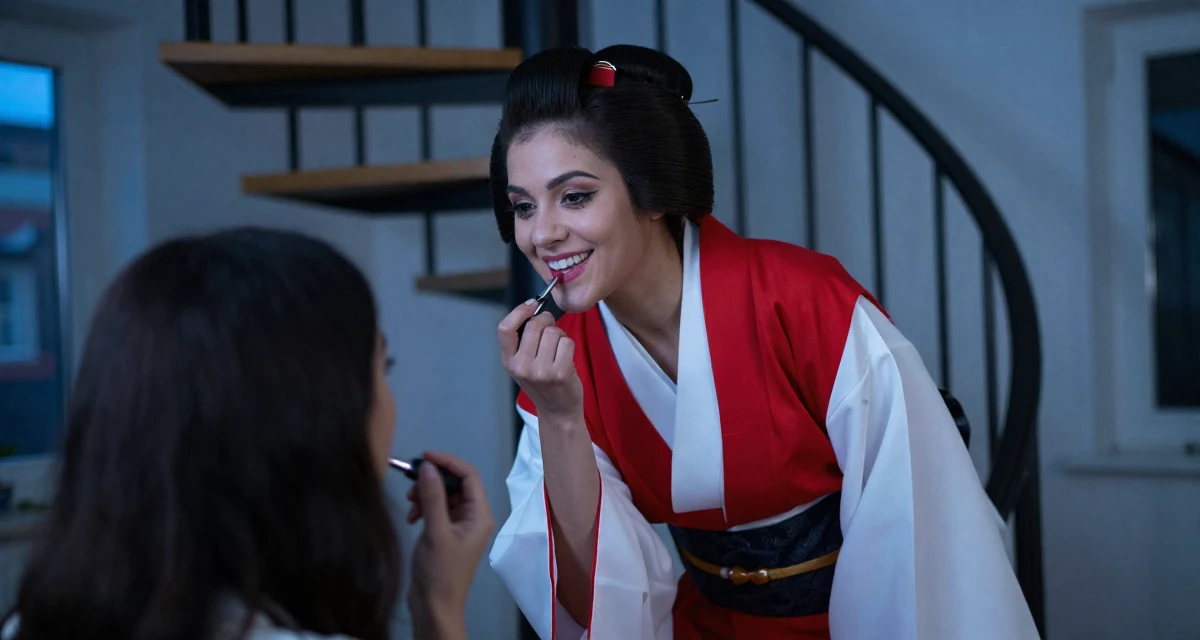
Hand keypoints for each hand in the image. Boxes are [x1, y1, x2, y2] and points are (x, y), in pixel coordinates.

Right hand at [406, 451, 493, 636]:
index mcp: (480, 515)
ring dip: (425, 495)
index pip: (469, 476)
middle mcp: (473, 517)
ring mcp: (459, 526)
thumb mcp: (436, 531)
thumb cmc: (440, 572)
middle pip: (455, 484)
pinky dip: (423, 508)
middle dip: (433, 481)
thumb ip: (433, 497)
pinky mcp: (446, 533)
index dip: (448, 462)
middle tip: (410, 483)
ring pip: (443, 496)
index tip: (424, 457)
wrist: (434, 606)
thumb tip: (427, 467)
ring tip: (410, 505)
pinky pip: (436, 510)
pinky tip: (412, 518)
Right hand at [497, 300, 583, 420]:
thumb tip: (533, 307)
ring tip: (558, 351)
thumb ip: (523, 340)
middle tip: (551, 332)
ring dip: (560, 336)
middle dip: (547, 321)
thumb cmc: (543, 382)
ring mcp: (540, 371)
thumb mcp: (523, 364)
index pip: (505, 328)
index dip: (519, 311)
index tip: (532, 304)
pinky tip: (566, 359)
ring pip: (553, 332)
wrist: (557, 411)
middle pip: (535, 325)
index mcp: (509, 361)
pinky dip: (569, 346)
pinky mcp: (559, 373)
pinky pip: (567, 342)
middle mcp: (521, 366)